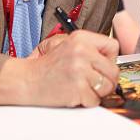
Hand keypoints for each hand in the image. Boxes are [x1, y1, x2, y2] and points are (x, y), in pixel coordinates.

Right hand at [0, 30, 119, 107]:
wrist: (26, 80)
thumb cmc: (45, 64)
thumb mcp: (63, 43)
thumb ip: (88, 46)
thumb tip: (110, 57)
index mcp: (81, 38)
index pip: (113, 46)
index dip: (111, 59)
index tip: (102, 65)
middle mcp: (82, 51)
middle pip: (113, 70)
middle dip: (107, 79)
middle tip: (94, 82)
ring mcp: (80, 70)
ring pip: (107, 87)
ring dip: (98, 92)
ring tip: (84, 88)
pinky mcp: (77, 88)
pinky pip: (95, 100)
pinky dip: (87, 101)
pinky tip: (75, 95)